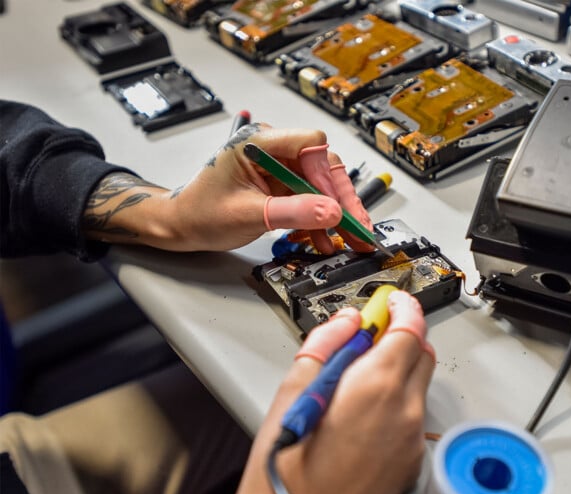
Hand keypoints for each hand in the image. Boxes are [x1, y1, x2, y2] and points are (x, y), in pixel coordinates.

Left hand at [82, 124, 372, 253]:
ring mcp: (279, 169)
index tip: (334, 206)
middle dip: (340, 200)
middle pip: (323, 166)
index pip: (310, 144)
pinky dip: (319, 222)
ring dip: (333, 215)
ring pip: (322, 186)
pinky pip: (311, 201)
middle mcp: (273, 150)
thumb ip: (292, 212)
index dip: (327, 175)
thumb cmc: (201, 213)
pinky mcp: (282, 188)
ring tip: (344, 242)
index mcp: (260, 142)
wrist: (182, 227)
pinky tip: (322, 241)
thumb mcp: (248, 214)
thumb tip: (331, 212)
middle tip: (356, 228)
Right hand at [222, 291, 434, 493]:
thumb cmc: (285, 464)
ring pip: (418, 387)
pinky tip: (363, 419)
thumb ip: (328, 343)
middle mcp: (404, 411)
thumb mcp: (295, 388)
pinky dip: (397, 406)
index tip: (393, 301)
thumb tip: (348, 321)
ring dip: (399, 373)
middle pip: (422, 354)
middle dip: (402, 338)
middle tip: (371, 339)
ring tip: (357, 386)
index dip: (404, 307)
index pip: (411, 328)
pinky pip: (413, 419)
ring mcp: (412, 440)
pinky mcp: (411, 463)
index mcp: (377, 385)